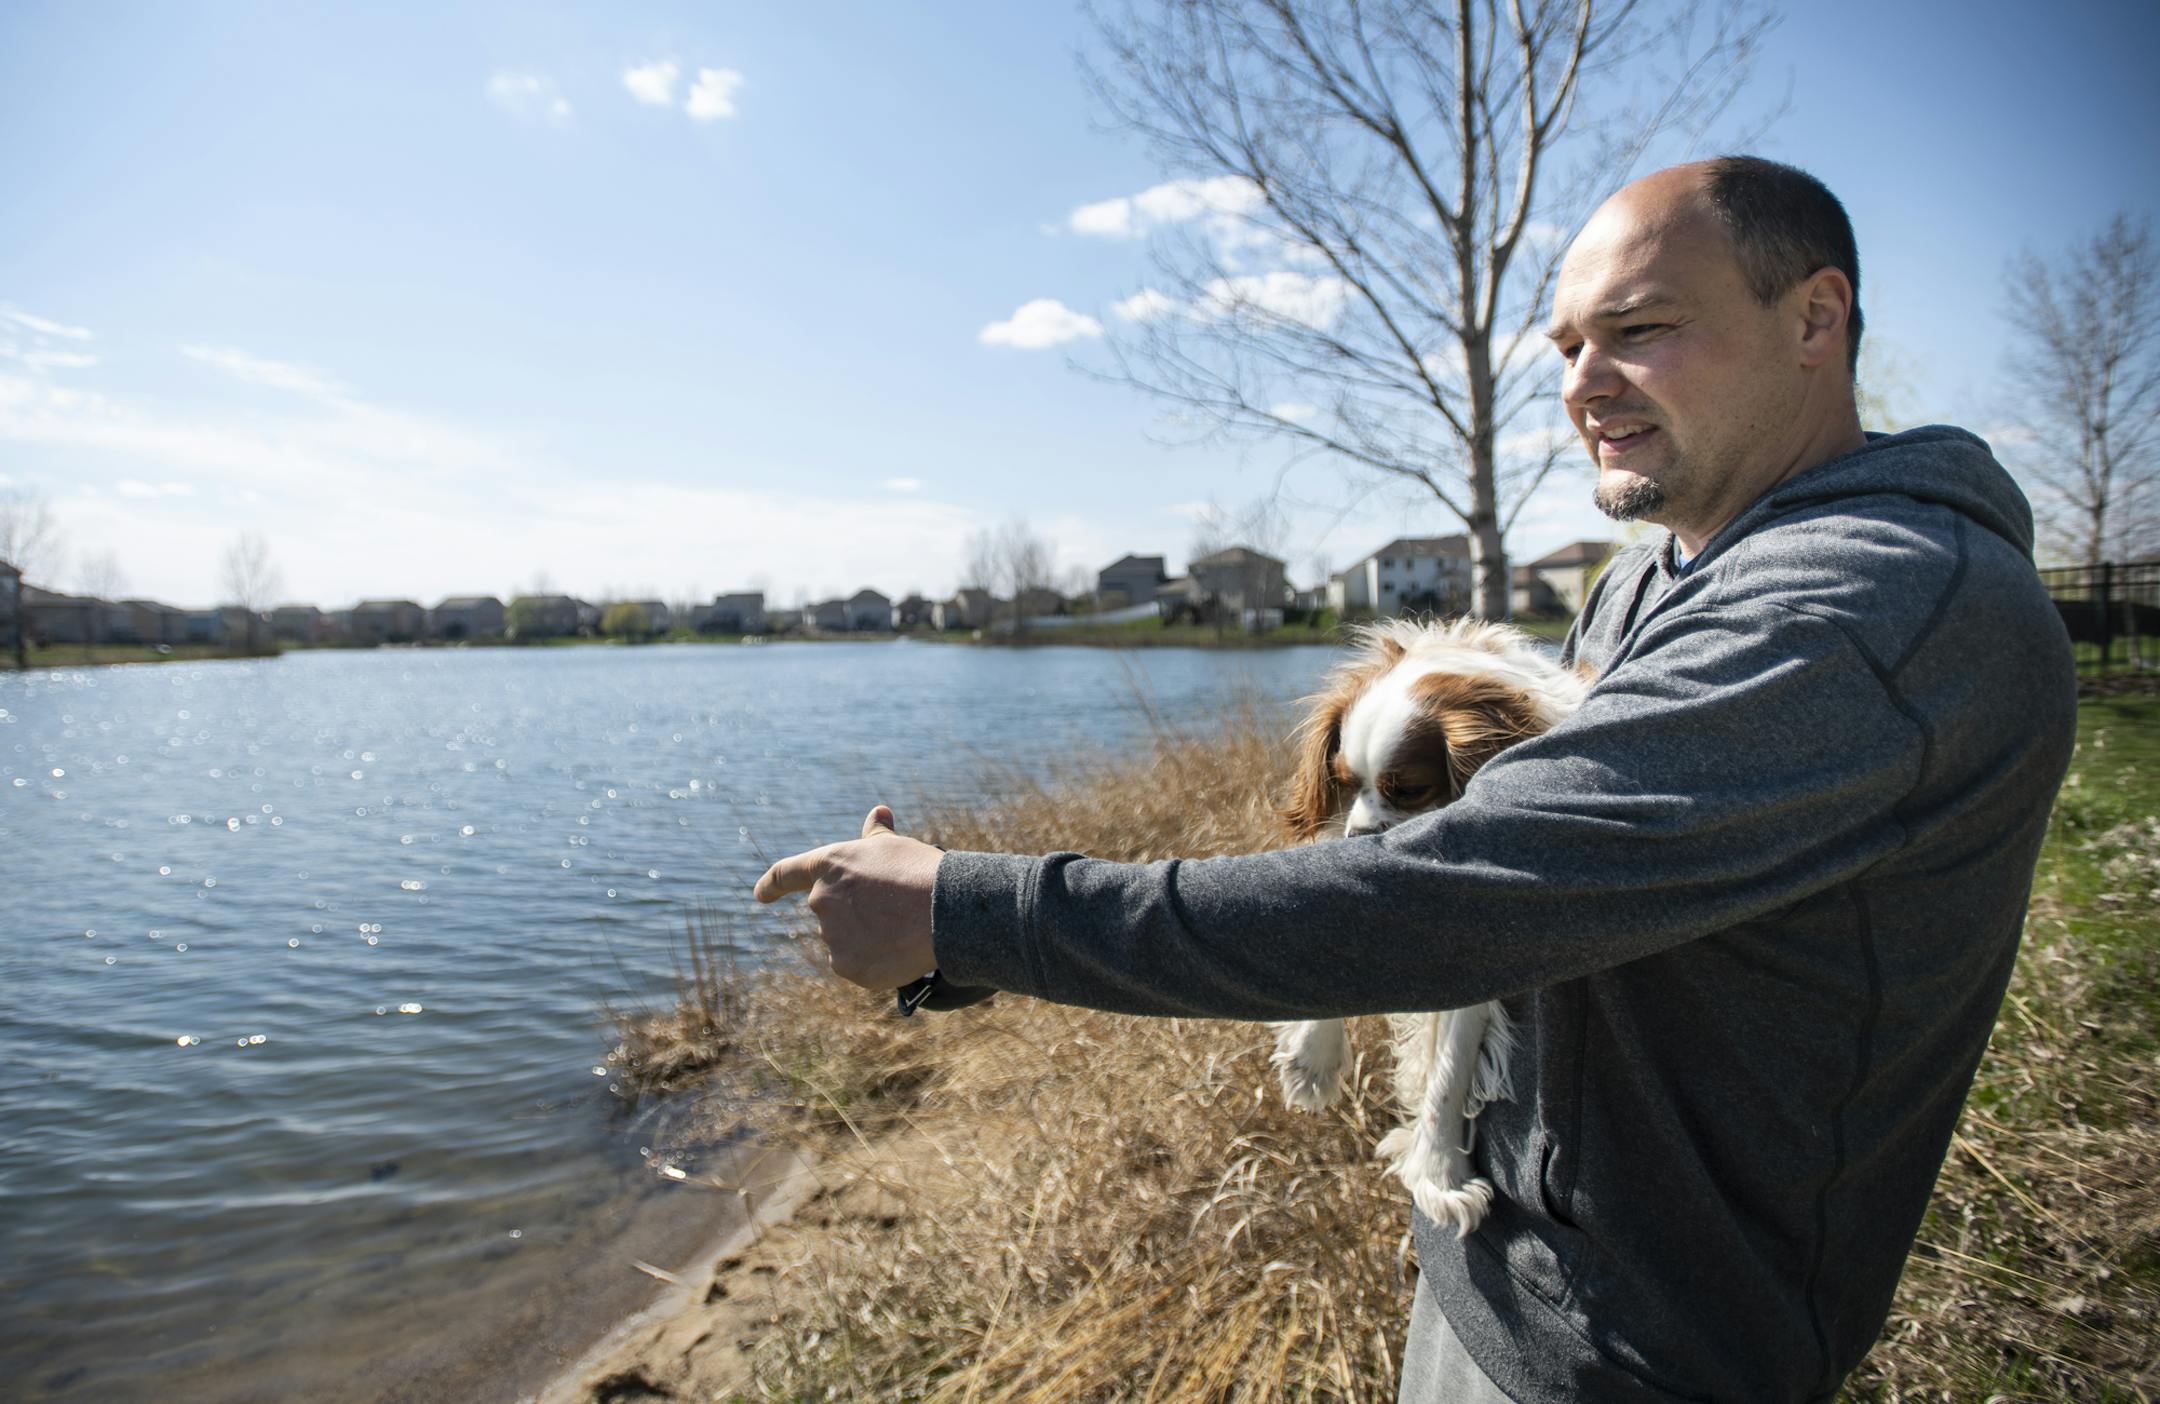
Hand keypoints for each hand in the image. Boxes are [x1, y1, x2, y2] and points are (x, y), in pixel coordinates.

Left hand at [752, 805, 941, 989]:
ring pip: (845, 940)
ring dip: (866, 937)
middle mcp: (821, 900)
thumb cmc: (919, 871)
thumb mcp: (894, 846)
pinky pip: (857, 965)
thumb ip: (875, 836)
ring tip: (902, 928)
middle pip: (830, 912)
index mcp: (829, 864)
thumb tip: (878, 812)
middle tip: (892, 910)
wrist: (944, 910)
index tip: (760, 894)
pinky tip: (899, 950)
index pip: (787, 874)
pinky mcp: (847, 966)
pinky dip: (875, 961)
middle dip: (854, 914)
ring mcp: (832, 936)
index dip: (771, 884)